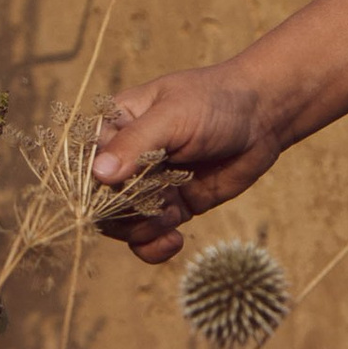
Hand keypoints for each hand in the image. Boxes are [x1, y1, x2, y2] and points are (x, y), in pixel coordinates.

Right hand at [91, 61, 281, 263]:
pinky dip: (154, 247)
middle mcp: (125, 158)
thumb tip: (99, 174)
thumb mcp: (173, 116)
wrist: (263, 117)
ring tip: (171, 215)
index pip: (84, 163)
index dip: (94, 185)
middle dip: (124, 212)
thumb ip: (136, 144)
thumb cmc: (214, 101)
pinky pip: (148, 237)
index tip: (117, 193)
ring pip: (123, 224)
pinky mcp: (172, 206)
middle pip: (101, 201)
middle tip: (156, 204)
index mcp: (114, 126)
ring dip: (143, 228)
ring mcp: (148, 185)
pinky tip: (175, 240)